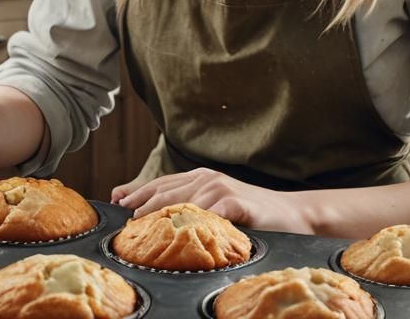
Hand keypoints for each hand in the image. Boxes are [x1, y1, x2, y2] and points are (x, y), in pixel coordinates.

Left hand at [111, 167, 315, 233]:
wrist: (294, 215)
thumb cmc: (251, 214)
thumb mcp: (216, 208)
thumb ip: (188, 207)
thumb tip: (148, 212)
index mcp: (200, 178)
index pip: (161, 184)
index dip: (137, 191)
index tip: (115, 200)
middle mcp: (208, 179)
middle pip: (166, 191)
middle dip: (141, 203)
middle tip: (123, 218)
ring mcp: (223, 190)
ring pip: (184, 201)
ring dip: (161, 212)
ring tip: (141, 225)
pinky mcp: (238, 204)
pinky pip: (212, 213)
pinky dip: (196, 221)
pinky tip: (181, 230)